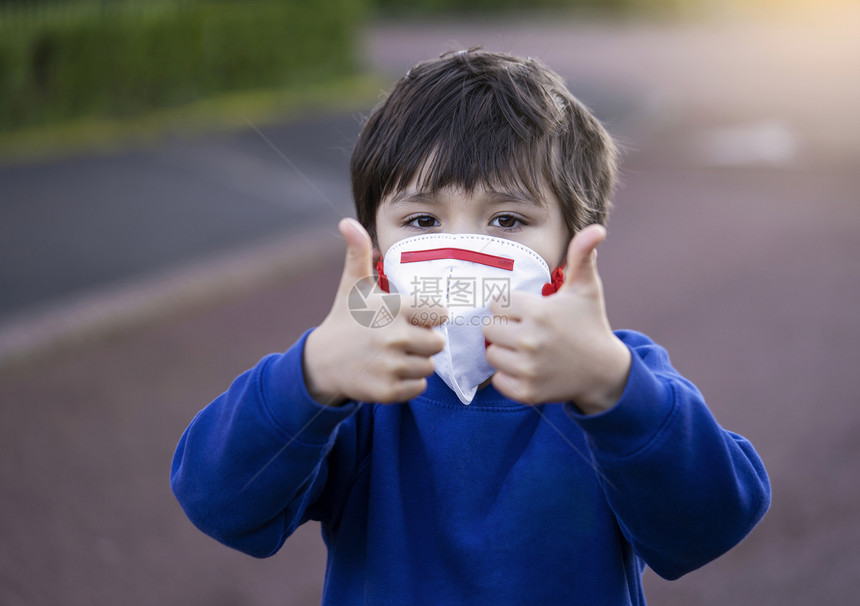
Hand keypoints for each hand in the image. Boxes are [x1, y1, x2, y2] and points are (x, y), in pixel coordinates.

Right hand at [303, 218, 446, 405]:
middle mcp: (394, 336)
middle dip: (424, 342)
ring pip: (429, 367)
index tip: (413, 317)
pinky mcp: (387, 390)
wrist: (320, 362)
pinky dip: (409, 383)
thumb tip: (346, 221)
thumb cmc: (345, 319)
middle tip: (403, 340)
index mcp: (394, 308)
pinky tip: (391, 372)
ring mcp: (390, 365)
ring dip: (417, 363)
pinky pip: (418, 388)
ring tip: (396, 356)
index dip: (429, 315)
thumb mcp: (351, 285)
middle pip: (438, 343)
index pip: (439, 312)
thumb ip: (357, 253)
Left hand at [483, 225, 630, 412]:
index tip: (528, 311)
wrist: (603, 371)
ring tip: (526, 349)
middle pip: (489, 328)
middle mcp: (530, 340)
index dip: (510, 306)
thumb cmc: (589, 324)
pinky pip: (497, 380)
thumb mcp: (585, 289)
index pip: (497, 303)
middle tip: (525, 330)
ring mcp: (528, 369)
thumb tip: (596, 228)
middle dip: (504, 328)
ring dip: (504, 352)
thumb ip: (582, 256)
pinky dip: (508, 376)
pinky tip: (527, 368)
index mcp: (539, 312)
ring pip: (491, 354)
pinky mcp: (526, 392)